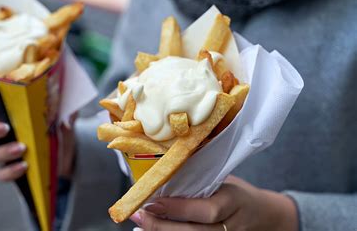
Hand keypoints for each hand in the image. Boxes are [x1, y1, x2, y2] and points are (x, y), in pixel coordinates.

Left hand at [130, 175, 298, 230]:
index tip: (151, 202)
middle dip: (160, 226)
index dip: (176, 209)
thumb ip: (197, 181)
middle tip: (137, 215)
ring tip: (140, 225)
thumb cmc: (236, 193)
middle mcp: (230, 226)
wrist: (263, 216)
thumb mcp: (223, 181)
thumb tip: (159, 174)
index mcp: (232, 201)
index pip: (205, 210)